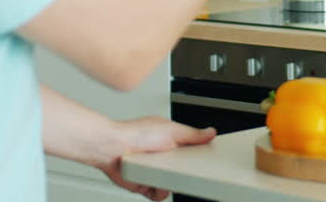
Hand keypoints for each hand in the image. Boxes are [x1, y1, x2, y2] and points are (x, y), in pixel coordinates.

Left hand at [94, 117, 216, 200]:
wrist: (114, 148)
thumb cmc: (137, 133)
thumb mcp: (173, 130)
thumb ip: (194, 134)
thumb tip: (211, 132)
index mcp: (171, 140)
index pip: (190, 150)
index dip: (197, 156)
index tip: (204, 160)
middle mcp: (162, 156)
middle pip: (182, 170)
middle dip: (185, 173)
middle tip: (184, 170)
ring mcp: (154, 170)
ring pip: (172, 184)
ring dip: (171, 183)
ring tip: (165, 175)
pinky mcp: (145, 184)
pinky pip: (158, 194)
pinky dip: (159, 192)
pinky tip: (157, 184)